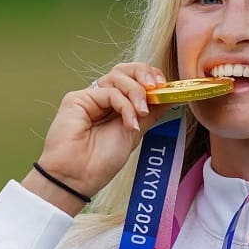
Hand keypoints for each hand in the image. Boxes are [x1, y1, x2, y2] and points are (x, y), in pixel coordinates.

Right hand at [22, 63, 169, 213]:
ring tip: (141, 113)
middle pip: (124, 69)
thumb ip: (150, 113)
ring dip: (136, 92)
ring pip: (117, 76)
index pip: (134, 79)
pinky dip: (125, 106)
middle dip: (145, 73)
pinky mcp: (77, 99)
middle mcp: (102, 98)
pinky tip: (130, 123)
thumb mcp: (135, 133)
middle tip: (157, 87)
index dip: (151, 77)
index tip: (167, 88)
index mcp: (116, 105)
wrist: (79, 178)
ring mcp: (90, 97)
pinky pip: (109, 92)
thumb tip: (171, 97)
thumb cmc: (101, 162)